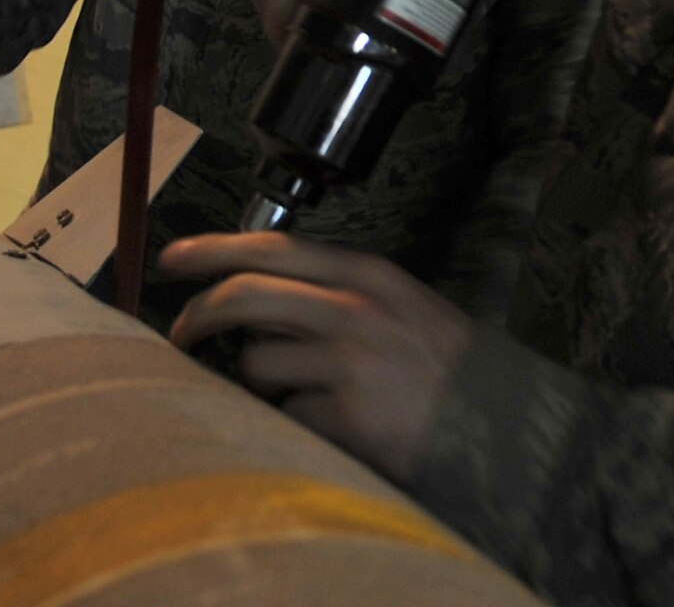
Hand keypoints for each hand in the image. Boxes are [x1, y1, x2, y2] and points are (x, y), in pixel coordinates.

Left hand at [160, 232, 471, 484]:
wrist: (501, 426)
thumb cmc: (444, 368)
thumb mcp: (399, 307)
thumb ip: (337, 294)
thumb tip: (259, 299)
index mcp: (368, 275)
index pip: (273, 248)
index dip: (213, 248)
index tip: (173, 257)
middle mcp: (355, 310)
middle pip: (246, 296)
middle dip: (198, 315)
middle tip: (178, 335)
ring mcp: (350, 362)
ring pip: (258, 361)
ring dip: (264, 381)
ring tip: (304, 394)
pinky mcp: (347, 415)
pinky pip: (287, 413)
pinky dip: (298, 421)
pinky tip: (336, 424)